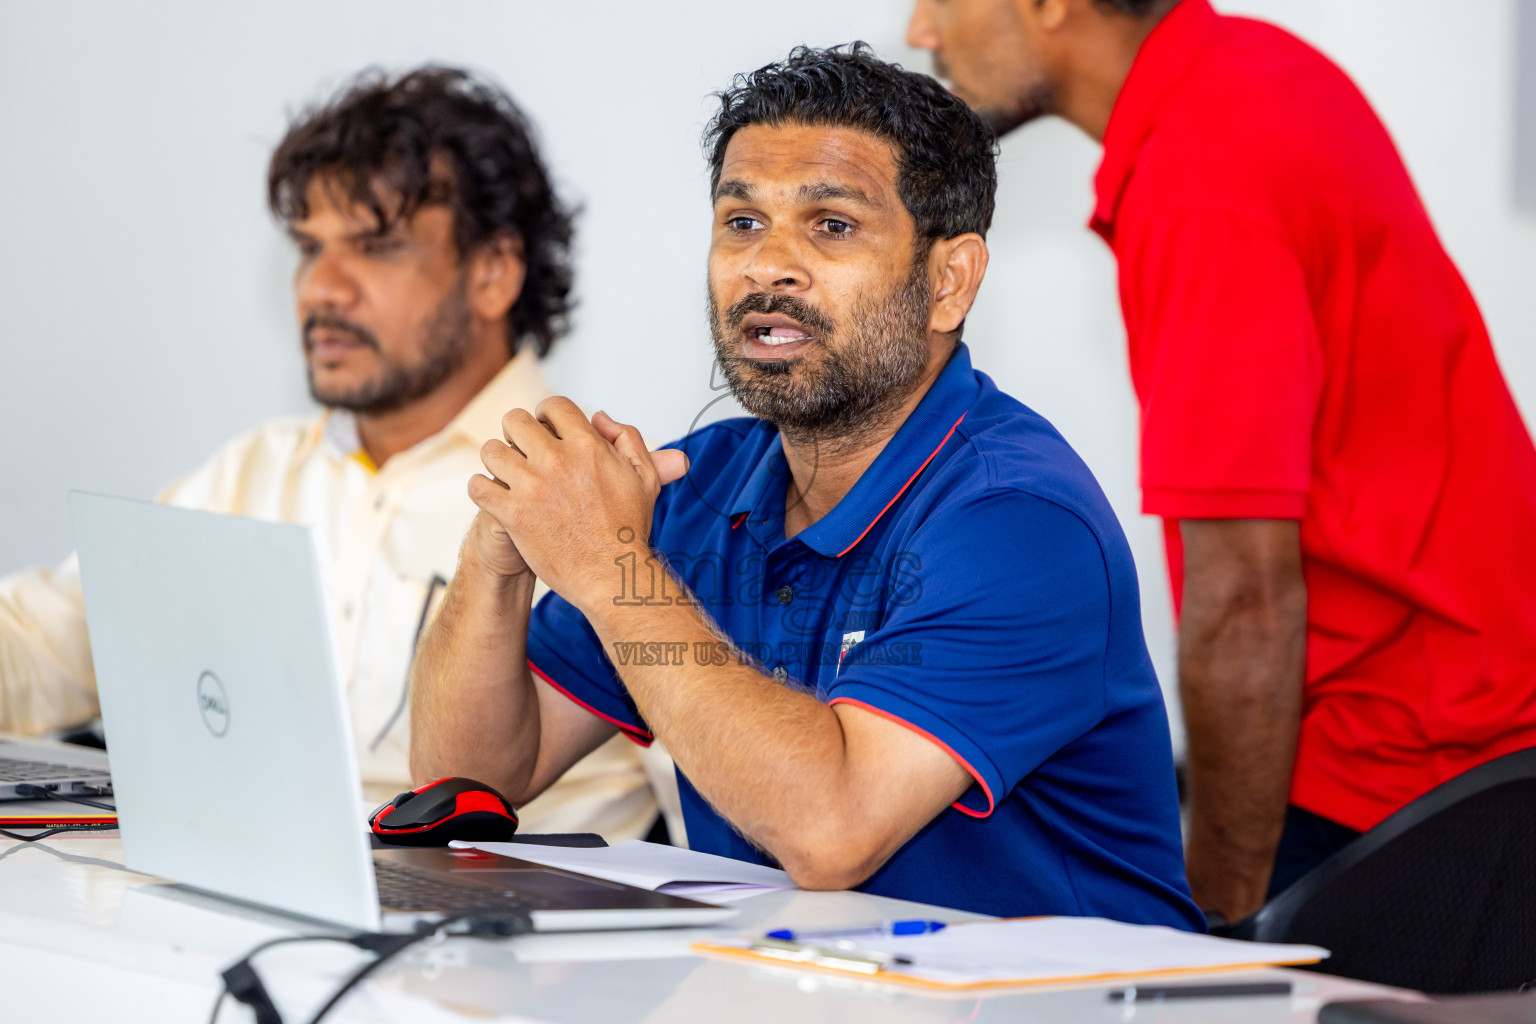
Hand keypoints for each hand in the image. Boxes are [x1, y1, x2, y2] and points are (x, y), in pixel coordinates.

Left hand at [468, 399, 686, 602]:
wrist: (612, 574)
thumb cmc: (629, 528)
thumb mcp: (642, 475)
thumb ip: (626, 437)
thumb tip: (598, 417)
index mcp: (587, 445)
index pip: (553, 406)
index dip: (546, 413)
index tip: (543, 428)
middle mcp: (557, 460)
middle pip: (515, 420)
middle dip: (516, 433)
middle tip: (521, 451)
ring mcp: (532, 486)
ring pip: (491, 451)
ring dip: (497, 460)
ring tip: (506, 475)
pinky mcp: (513, 514)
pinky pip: (478, 487)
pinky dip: (481, 489)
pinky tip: (494, 496)